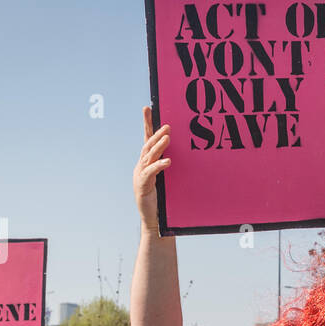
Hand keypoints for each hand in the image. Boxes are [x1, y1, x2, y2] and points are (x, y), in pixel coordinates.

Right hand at [135, 106, 171, 231]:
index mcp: (147, 162)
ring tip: (168, 137)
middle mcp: (141, 165)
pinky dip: (159, 165)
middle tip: (168, 125)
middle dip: (157, 133)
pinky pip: (151, 172)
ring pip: (149, 156)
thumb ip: (170, 166)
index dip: (147, 123)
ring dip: (159, 146)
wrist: (152, 218)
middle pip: (148, 145)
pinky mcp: (142, 184)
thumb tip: (184, 154)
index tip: (147, 107)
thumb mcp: (167, 178)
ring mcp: (140, 174)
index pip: (147, 138)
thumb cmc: (161, 199)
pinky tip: (168, 161)